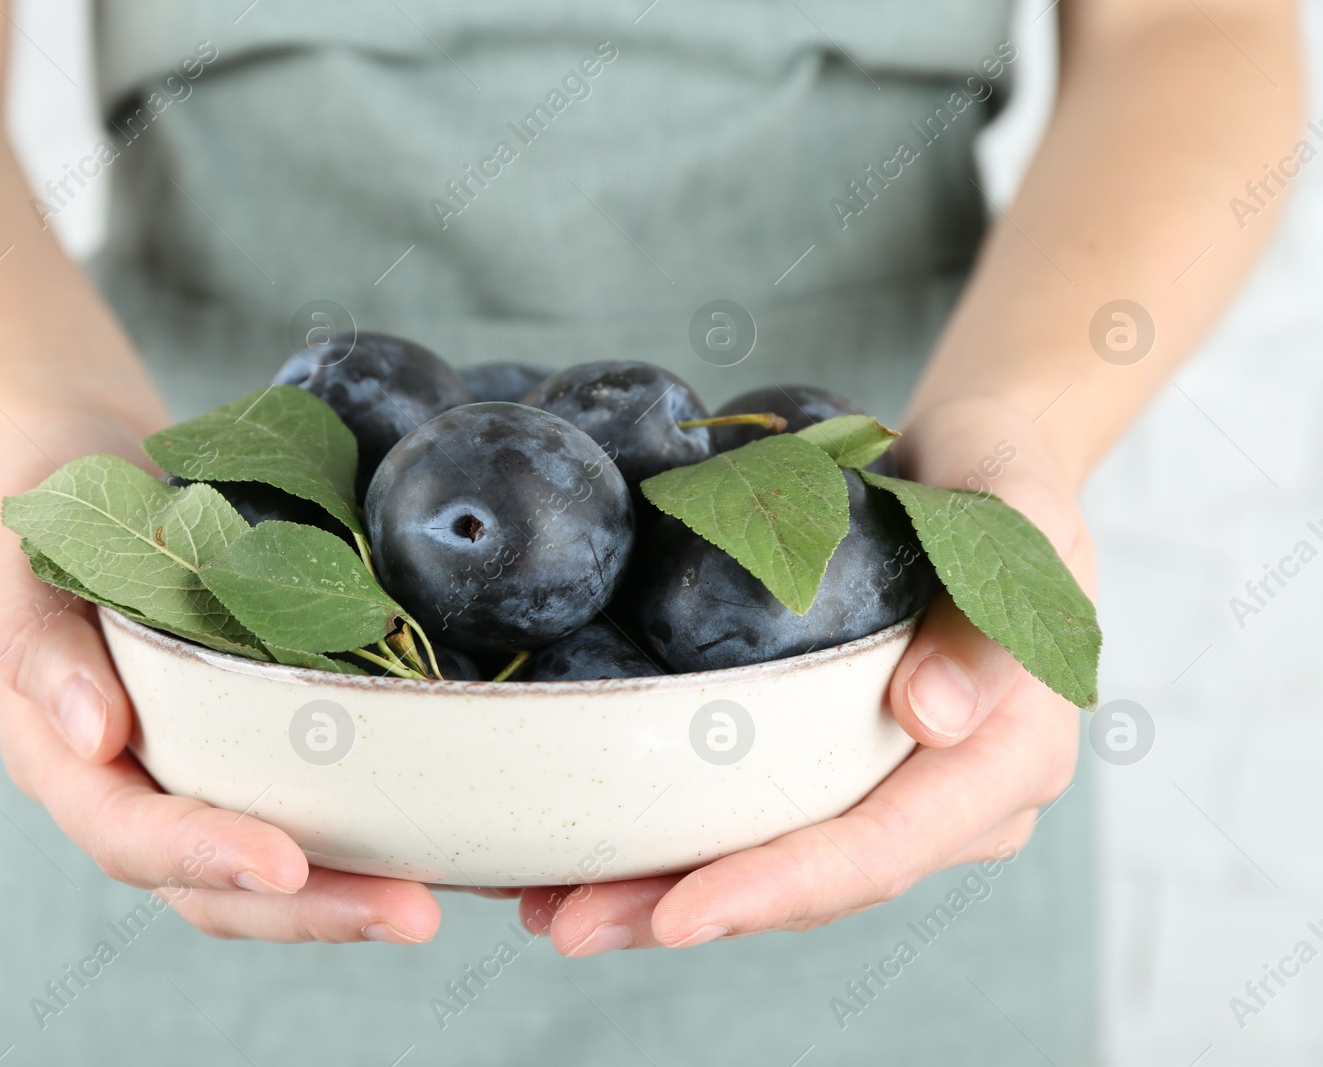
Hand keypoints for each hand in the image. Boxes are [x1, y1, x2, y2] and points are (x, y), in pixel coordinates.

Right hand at [0, 409, 443, 942]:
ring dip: (354, 892)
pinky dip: (371, 839)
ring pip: (270, 872)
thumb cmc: (45, 505)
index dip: (207, 856)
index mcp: (65, 759)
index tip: (287, 865)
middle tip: (415, 916)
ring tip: (443, 899)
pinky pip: (309, 809)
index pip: (130, 835)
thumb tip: (93, 735)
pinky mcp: (253, 745)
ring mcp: (198, 772)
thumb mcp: (17, 552)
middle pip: (216, 887)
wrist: (89, 463)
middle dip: (315, 909)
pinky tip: (447, 842)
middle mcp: (134, 786)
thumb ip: (36, 641)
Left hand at [516, 396, 1094, 955]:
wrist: (966, 465)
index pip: (887, 846)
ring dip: (659, 893)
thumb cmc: (997, 480)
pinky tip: (583, 853)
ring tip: (552, 910)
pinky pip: (753, 818)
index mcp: (1007, 761)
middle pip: (811, 882)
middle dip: (687, 908)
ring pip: (770, 866)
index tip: (682, 914)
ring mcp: (888, 792)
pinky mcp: (833, 768)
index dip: (783, 887)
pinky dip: (671, 841)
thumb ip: (989, 612)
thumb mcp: (1012, 513)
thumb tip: (929, 718)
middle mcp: (950, 803)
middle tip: (571, 925)